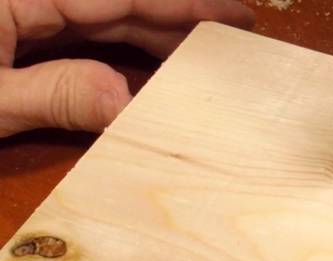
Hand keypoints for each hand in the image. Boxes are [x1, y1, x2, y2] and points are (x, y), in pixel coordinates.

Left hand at [0, 0, 254, 136]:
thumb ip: (55, 94)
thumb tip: (129, 102)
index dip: (180, 5)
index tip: (231, 16)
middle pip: (117, 2)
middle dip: (177, 13)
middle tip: (235, 27)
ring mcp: (19, 10)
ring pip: (102, 16)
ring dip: (154, 30)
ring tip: (204, 46)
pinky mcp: (14, 28)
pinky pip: (80, 31)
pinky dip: (120, 43)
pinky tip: (153, 55)